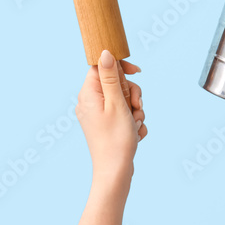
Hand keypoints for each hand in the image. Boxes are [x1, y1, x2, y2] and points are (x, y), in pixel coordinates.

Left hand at [76, 50, 145, 183]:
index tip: (137, 71)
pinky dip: (133, 122)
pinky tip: (135, 134)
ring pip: (124, 99)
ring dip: (135, 110)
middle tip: (136, 107)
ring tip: (135, 124)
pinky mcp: (107, 125)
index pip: (103, 67)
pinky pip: (124, 115)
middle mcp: (90, 102)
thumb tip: (104, 52)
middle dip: (132, 94)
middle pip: (116, 83)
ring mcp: (98, 115)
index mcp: (88, 93)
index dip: (121, 68)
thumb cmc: (116, 139)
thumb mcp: (116, 103)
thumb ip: (110, 77)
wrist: (115, 172)